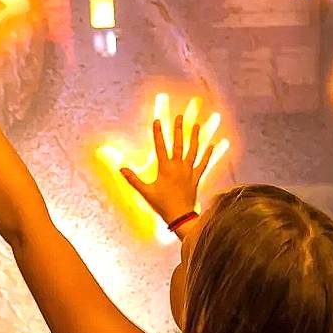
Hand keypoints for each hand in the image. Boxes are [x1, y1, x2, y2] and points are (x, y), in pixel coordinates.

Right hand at [96, 94, 229, 239]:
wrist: (180, 217)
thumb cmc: (161, 204)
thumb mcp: (145, 192)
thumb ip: (133, 179)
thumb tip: (120, 168)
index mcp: (165, 168)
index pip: (161, 146)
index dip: (158, 133)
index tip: (157, 120)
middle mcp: (178, 167)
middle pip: (179, 144)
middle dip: (179, 129)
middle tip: (180, 116)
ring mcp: (189, 171)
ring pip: (193, 150)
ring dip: (195, 137)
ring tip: (197, 125)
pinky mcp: (196, 177)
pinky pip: (203, 163)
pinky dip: (208, 154)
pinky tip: (212, 145)